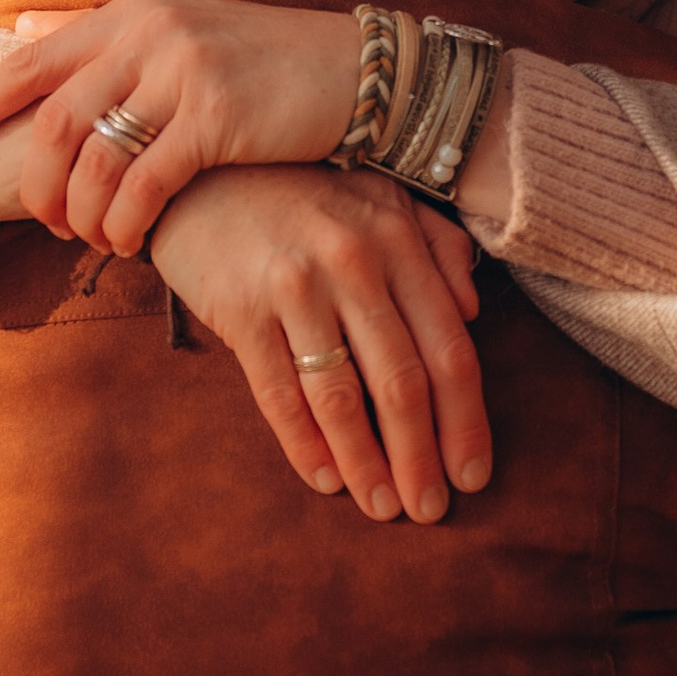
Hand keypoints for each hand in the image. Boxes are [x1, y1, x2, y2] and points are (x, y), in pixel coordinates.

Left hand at [0, 0, 361, 255]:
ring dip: (80, 214)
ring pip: (91, 158)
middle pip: (51, 120)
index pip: (30, 59)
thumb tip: (21, 26)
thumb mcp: (179, 35)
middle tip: (44, 223)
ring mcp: (181, 69)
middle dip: (34, 184)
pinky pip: (142, 184)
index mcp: (131, 11)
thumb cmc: (265, 68)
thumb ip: (101, 39)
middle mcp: (148, 30)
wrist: (361, 76)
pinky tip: (130, 242)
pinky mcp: (216, 114)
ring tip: (93, 239)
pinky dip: (124, 223)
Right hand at [146, 166, 488, 523]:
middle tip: (431, 510)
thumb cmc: (301, 189)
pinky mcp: (240, 308)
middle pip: (402, 383)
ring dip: (366, 464)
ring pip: (342, 398)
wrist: (201, 165)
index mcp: (398, 239)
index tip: (474, 474)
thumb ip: (436, 246)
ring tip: (383, 507)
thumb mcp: (379, 196)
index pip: (448, 349)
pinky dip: (304, 444)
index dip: (466, 421)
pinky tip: (324, 478)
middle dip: (421, 457)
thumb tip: (473, 313)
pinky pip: (278, 392)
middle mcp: (354, 262)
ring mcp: (295, 286)